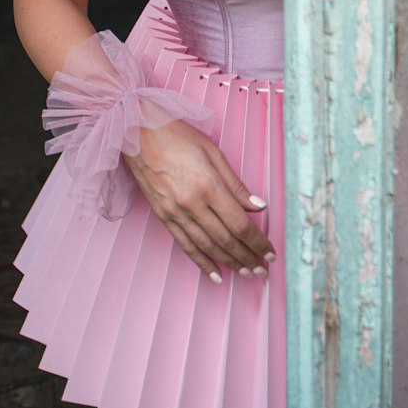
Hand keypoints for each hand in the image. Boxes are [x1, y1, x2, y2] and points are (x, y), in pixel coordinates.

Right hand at [123, 120, 275, 281]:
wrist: (137, 133)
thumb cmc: (176, 136)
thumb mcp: (213, 152)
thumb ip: (235, 184)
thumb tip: (258, 206)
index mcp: (208, 185)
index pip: (239, 223)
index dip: (257, 242)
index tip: (270, 254)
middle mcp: (191, 204)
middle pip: (225, 239)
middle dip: (247, 258)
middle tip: (262, 271)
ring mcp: (175, 212)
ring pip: (207, 247)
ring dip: (229, 263)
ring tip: (246, 273)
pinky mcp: (162, 217)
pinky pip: (185, 245)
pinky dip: (201, 262)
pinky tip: (215, 273)